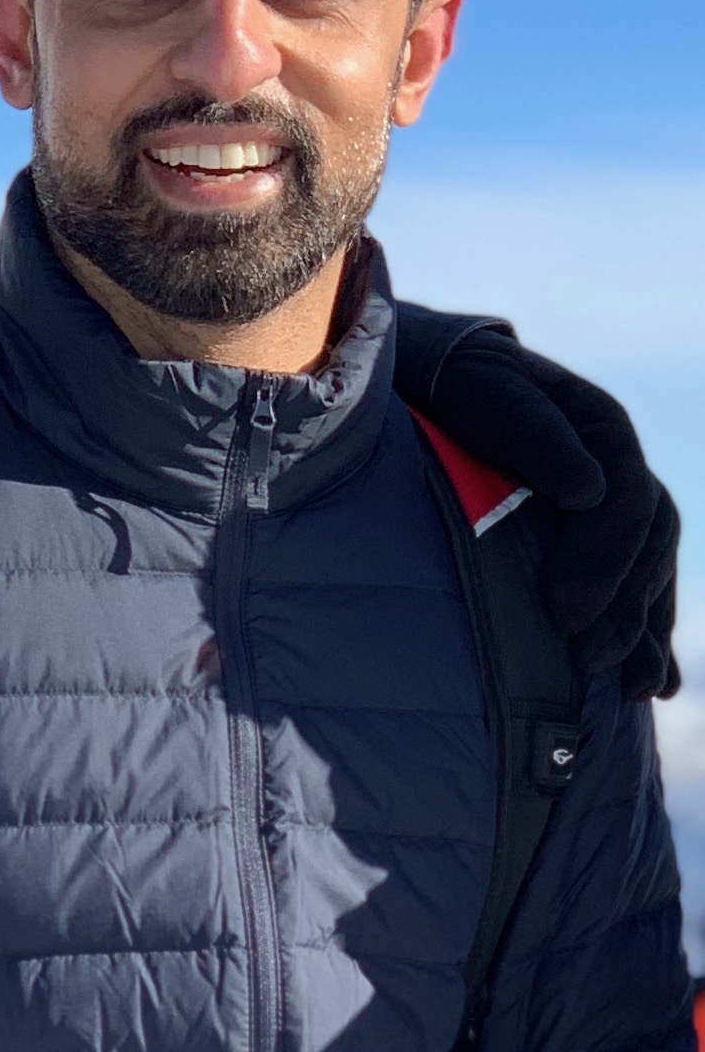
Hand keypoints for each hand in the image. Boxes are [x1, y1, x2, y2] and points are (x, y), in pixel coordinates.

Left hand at [395, 313, 678, 699]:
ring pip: (647, 572)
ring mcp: (601, 505)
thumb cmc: (444, 382)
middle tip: (583, 660)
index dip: (605, 559)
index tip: (565, 613)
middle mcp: (610, 467)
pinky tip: (648, 684)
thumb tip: (588, 489)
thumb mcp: (480, 389)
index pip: (629, 497)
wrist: (420, 379)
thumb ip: (531, 432)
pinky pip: (632, 589)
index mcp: (597, 426)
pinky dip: (641, 634)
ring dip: (641, 631)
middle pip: (647, 542)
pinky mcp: (585, 540)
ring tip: (633, 689)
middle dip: (624, 607)